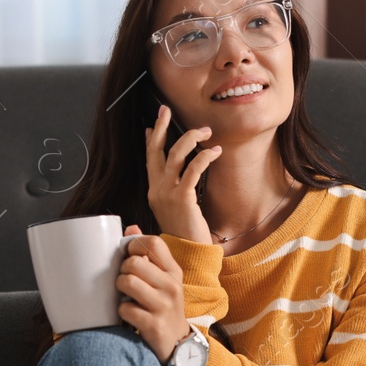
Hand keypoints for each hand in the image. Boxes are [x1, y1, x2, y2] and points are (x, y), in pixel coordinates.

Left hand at [118, 224, 193, 363]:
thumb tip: (131, 228)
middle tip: (125, 280)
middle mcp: (172, 286)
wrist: (177, 343)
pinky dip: (121, 311)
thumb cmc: (164, 306)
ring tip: (125, 296)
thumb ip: (147, 254)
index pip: (153, 243)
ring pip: (127, 282)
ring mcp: (164, 306)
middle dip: (122, 270)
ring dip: (119, 289)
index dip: (133, 245)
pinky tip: (129, 315)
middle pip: (134, 262)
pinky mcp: (153, 324)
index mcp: (173, 271)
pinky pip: (125, 308)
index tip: (129, 256)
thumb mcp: (163, 279)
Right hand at [145, 103, 218, 243]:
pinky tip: (215, 152)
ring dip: (191, 138)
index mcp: (154, 192)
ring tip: (206, 131)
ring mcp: (168, 194)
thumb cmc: (186, 235)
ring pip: (175, 154)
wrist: (187, 255)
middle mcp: (157, 190)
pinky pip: (192, 169)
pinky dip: (204, 157)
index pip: (150, 160)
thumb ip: (174, 193)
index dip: (152, 140)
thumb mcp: (175, 211)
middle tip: (167, 110)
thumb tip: (177, 177)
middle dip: (161, 127)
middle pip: (156, 151)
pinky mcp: (183, 198)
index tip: (154, 124)